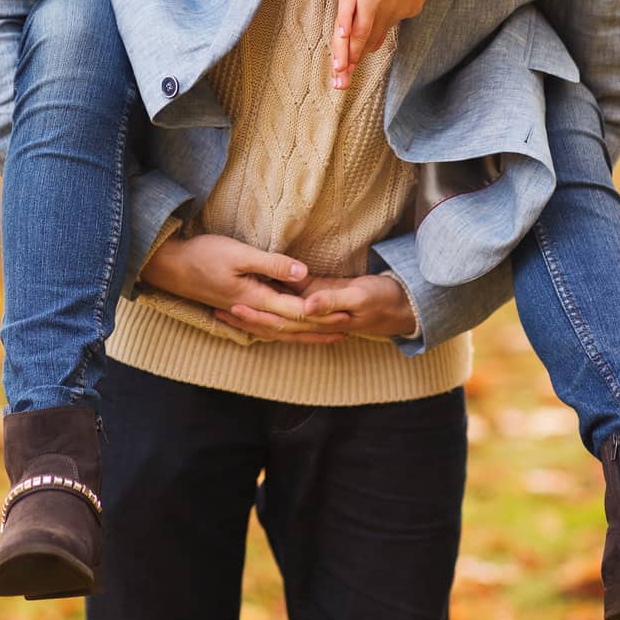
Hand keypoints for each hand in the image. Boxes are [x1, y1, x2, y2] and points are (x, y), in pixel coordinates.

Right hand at [143, 234, 349, 342]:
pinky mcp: (237, 306)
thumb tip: (303, 273)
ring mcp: (243, 310)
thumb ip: (272, 265)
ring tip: (326, 335)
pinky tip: (290, 330)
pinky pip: (267, 325)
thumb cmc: (203, 255)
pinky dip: (283, 330)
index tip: (345, 315)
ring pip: (280, 329)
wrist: (170, 266)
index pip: (296, 310)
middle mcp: (252, 309)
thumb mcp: (239, 254)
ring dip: (304, 333)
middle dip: (319, 329)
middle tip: (346, 330)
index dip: (322, 313)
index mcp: (256, 297)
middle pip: (291, 326)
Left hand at [216, 273, 412, 341]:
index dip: (256, 316)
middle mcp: (312, 321)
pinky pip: (290, 308)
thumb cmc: (381, 299)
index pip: (281, 321)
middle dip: (247, 318)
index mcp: (319, 320)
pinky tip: (257, 304)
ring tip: (226, 311)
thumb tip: (305, 307)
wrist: (402, 303)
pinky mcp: (319, 300)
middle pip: (273, 323)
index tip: (233, 308)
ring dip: (255, 316)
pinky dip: (272, 308)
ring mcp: (315, 312)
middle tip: (218, 310)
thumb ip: (332, 300)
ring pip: (278, 318)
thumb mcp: (359, 296)